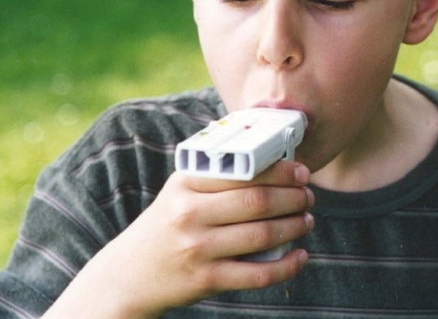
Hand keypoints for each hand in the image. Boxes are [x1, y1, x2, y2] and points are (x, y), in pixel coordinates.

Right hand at [43, 160, 314, 317]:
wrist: (129, 274)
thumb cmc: (165, 225)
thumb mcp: (180, 192)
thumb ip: (216, 174)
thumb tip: (269, 158)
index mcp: (186, 184)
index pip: (243, 171)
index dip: (281, 170)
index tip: (301, 171)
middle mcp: (190, 214)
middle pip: (258, 202)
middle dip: (293, 198)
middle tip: (308, 196)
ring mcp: (198, 248)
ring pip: (262, 236)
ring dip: (294, 227)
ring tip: (306, 220)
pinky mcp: (205, 280)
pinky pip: (257, 274)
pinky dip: (286, 266)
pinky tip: (299, 256)